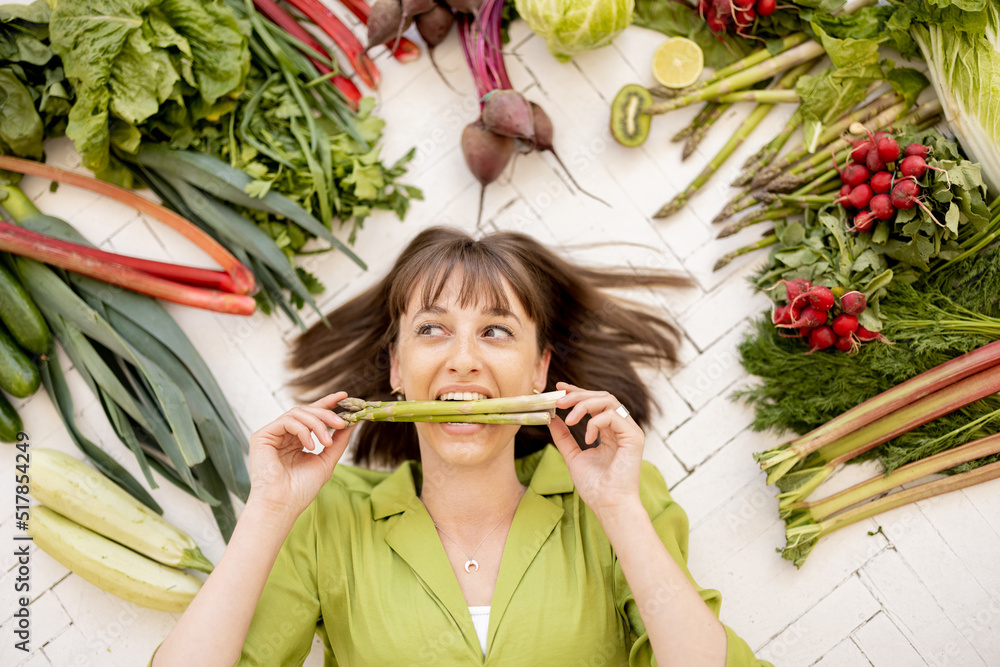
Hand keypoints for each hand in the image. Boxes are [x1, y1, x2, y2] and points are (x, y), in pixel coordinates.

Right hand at [247, 393, 354, 517]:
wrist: (283, 505)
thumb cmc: (302, 489)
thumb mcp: (326, 461)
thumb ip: (338, 441)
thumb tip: (353, 422)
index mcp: (297, 440)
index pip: (312, 415)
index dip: (328, 403)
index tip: (345, 396)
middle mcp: (284, 435)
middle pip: (306, 411)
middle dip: (327, 414)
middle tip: (343, 422)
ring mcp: (272, 434)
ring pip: (298, 413)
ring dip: (317, 424)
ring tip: (327, 442)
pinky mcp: (262, 436)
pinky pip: (287, 421)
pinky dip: (303, 430)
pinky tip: (311, 445)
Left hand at [547, 382, 644, 514]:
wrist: (608, 505)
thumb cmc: (595, 486)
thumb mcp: (573, 456)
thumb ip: (564, 437)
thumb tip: (552, 418)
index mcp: (610, 431)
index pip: (595, 402)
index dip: (577, 392)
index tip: (559, 388)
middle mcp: (621, 428)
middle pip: (602, 396)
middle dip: (578, 395)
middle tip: (559, 401)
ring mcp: (629, 431)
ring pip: (609, 401)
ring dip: (584, 405)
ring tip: (570, 419)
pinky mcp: (634, 436)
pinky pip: (614, 416)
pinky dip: (596, 423)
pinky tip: (587, 439)